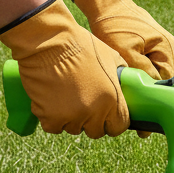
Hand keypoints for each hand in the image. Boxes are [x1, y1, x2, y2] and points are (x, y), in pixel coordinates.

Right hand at [0, 0, 128, 137]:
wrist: (48, 41)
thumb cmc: (80, 45)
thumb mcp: (111, 58)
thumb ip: (120, 77)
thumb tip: (125, 85)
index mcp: (112, 100)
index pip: (118, 127)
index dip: (112, 122)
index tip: (106, 117)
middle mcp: (94, 112)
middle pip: (96, 131)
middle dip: (91, 121)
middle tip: (83, 106)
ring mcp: (71, 116)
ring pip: (74, 128)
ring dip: (71, 118)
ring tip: (66, 99)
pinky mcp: (50, 116)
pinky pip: (54, 127)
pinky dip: (52, 118)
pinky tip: (51, 103)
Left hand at [71, 0, 173, 80]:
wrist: (108, 3)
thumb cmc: (114, 26)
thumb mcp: (126, 52)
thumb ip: (144, 71)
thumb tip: (154, 86)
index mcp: (168, 48)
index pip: (167, 79)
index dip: (152, 85)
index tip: (135, 83)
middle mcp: (172, 46)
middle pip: (163, 74)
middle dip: (147, 76)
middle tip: (129, 72)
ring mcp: (166, 43)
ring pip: (157, 67)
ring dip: (144, 69)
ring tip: (128, 62)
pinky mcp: (158, 41)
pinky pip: (153, 59)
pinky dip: (142, 61)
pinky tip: (130, 55)